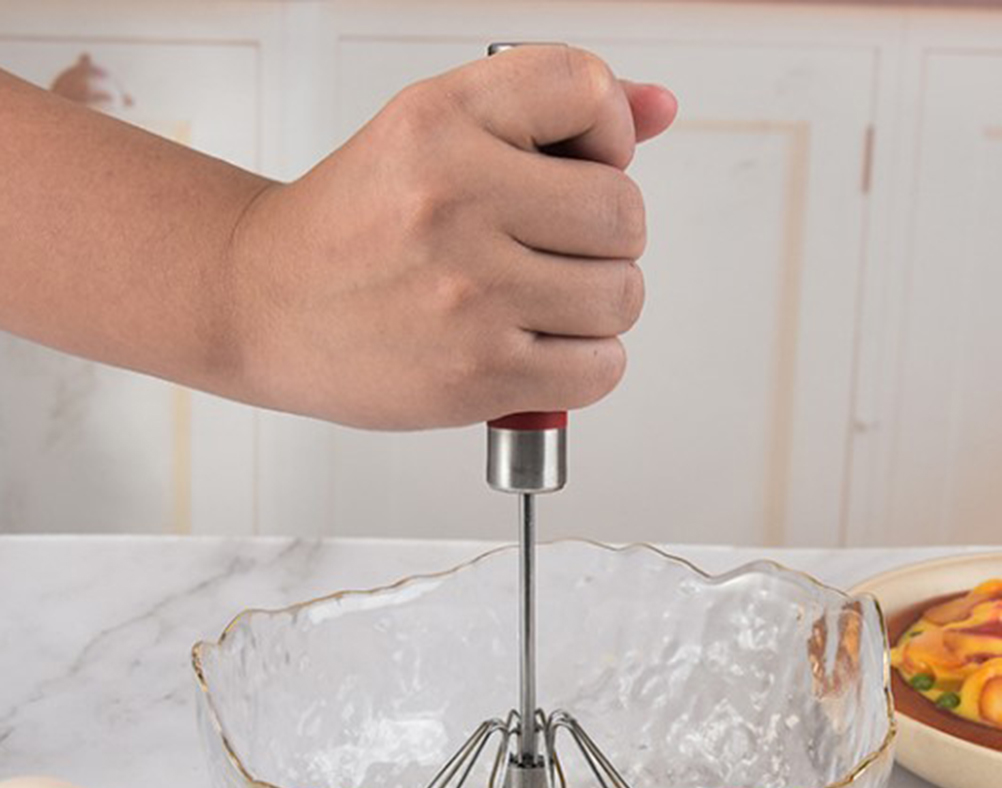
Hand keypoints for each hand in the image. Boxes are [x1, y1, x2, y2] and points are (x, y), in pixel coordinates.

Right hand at [227, 46, 676, 428]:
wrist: (266, 306)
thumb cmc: (352, 226)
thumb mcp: (433, 135)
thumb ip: (549, 114)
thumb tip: (659, 108)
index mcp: (441, 123)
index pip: (590, 90)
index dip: (608, 132)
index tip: (579, 164)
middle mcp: (455, 202)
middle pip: (624, 213)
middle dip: (604, 236)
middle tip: (553, 249)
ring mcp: (469, 296)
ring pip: (622, 296)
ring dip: (595, 305)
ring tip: (537, 302)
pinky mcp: (478, 374)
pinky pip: (600, 369)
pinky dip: (584, 364)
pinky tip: (538, 348)